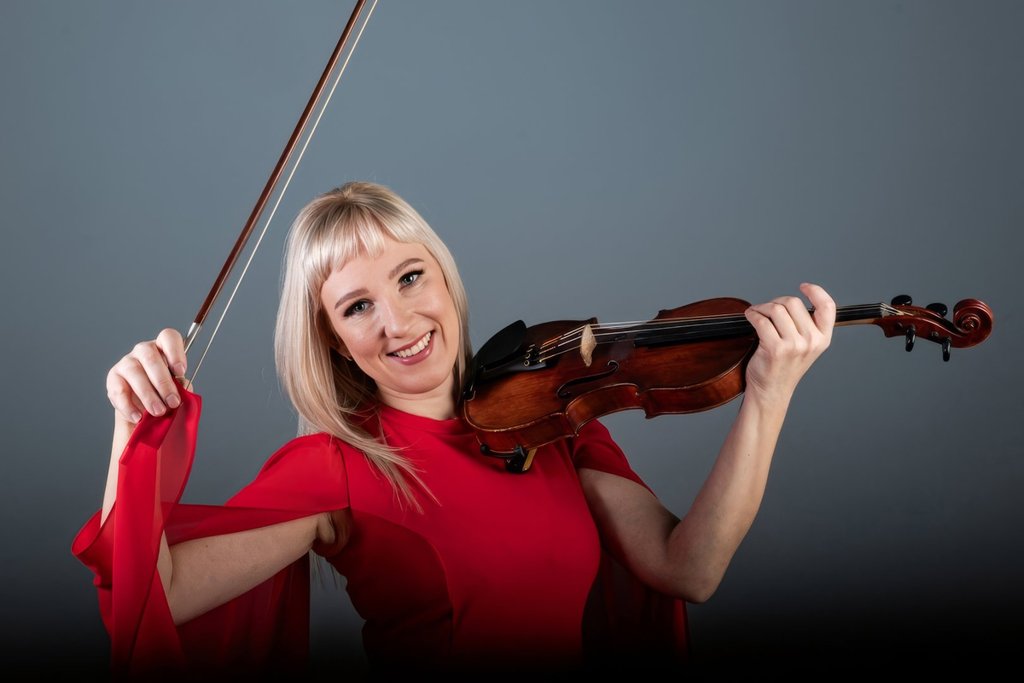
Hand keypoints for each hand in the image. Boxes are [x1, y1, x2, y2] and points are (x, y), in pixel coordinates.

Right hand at [105, 328, 186, 425]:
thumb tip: (183, 389)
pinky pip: (119, 390)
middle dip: (164, 382)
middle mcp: (143, 350)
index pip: (168, 337)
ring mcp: (126, 362)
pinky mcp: (113, 379)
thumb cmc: (163, 393)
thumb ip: (181, 386)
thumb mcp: (176, 388)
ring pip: (135, 373)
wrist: (142, 409)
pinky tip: (138, 417)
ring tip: (158, 412)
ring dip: (148, 395)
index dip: (175, 352)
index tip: (180, 371)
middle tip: (173, 402)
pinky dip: (129, 406)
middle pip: (151, 358)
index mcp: (163, 348)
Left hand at [742, 283, 834, 404]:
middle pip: (792, 302)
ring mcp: (794, 345)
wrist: (771, 391)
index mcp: (823, 338)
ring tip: (756, 314)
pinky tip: (749, 317)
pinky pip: (761, 320)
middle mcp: (811, 341)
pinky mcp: (775, 349)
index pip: (827, 306)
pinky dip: (752, 315)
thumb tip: (790, 301)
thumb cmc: (784, 366)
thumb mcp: (805, 347)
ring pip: (776, 309)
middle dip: (776, 302)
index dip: (816, 291)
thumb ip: (806, 326)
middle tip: (766, 310)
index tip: (803, 286)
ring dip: (761, 308)